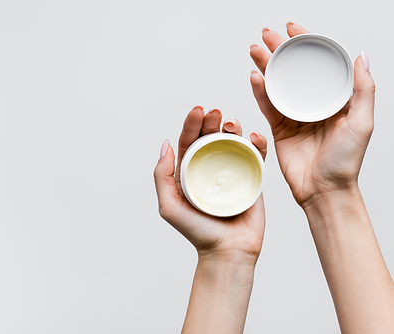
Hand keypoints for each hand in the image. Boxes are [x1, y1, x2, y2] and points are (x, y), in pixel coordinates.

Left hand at [153, 106, 266, 262]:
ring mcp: (232, 172)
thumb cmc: (197, 232)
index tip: (198, 110)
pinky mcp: (252, 178)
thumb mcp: (169, 205)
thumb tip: (165, 144)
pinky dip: (257, 143)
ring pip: (233, 143)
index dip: (192, 124)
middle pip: (211, 138)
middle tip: (215, 112)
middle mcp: (209, 170)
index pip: (190, 143)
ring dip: (233, 128)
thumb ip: (162, 176)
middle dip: (212, 121)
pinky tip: (253, 136)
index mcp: (189, 173)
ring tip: (232, 122)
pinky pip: (255, 156)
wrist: (228, 251)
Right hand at [249, 22, 374, 207]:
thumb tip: (361, 57)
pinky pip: (268, 105)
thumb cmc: (345, 162)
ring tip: (254, 50)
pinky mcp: (280, 128)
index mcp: (334, 99)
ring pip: (277, 84)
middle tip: (266, 35)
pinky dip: (260, 91)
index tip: (292, 28)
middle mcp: (313, 104)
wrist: (323, 190)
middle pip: (293, 70)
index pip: (318, 64)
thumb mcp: (362, 122)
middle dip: (279, 50)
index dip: (305, 43)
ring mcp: (295, 115)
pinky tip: (255, 77)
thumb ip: (363, 89)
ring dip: (265, 66)